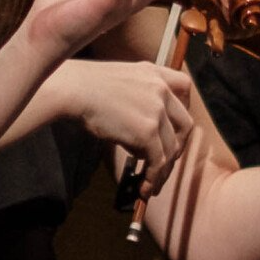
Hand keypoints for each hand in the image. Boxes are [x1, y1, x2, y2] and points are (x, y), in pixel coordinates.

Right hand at [45, 59, 194, 196]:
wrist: (74, 90)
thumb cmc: (85, 87)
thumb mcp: (120, 82)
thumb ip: (137, 98)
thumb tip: (140, 134)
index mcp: (154, 72)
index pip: (184, 87)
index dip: (184, 108)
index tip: (174, 127)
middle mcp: (161, 89)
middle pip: (185, 123)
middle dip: (178, 146)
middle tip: (165, 162)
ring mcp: (157, 111)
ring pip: (172, 148)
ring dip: (163, 170)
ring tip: (152, 184)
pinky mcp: (148, 132)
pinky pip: (158, 161)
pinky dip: (153, 177)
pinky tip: (144, 186)